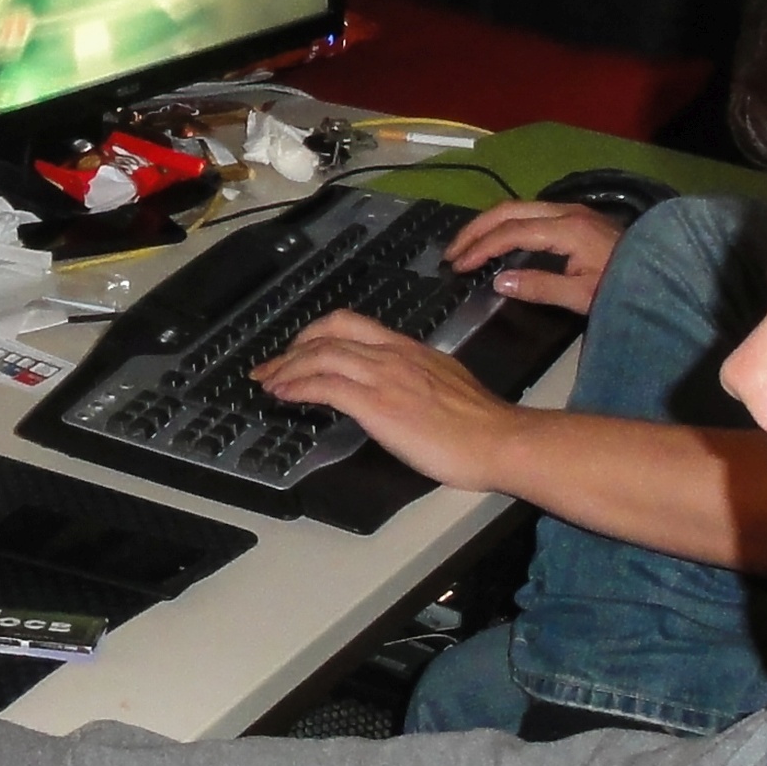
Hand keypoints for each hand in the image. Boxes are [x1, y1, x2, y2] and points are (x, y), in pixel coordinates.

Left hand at [252, 310, 523, 489]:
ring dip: (287, 368)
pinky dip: (298, 387)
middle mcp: (392, 355)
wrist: (499, 439)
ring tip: (267, 381)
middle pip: (328, 335)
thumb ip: (415, 381)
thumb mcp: (444, 386)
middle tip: (272, 367)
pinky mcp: (377, 404)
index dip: (316, 334)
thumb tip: (396, 392)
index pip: (351, 326)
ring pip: (321, 356)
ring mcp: (384, 377)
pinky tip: (283, 395)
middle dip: (293, 348)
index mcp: (408, 349)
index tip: (298, 349)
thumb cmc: (481, 424)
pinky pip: (326, 387)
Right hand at [443, 199, 621, 314]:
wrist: (661, 275)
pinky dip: (506, 223)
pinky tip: (497, 240)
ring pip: (518, 206)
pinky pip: (530, 212)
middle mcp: (566, 211)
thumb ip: (540, 287)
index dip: (481, 248)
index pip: (512, 232)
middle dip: (476, 229)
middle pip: (509, 209)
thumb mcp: (582, 296)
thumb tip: (497, 281)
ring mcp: (572, 210)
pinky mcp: (575, 216)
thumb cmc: (623, 288)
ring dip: (489, 224)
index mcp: (567, 229)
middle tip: (451, 252)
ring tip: (467, 245)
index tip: (458, 266)